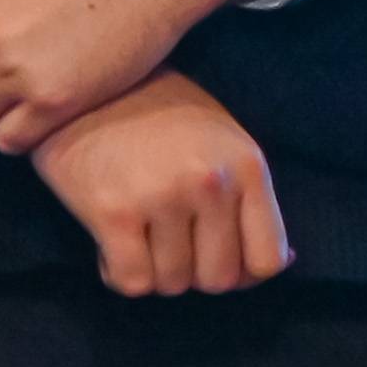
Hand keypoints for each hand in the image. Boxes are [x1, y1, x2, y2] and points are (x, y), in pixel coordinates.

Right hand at [30, 69, 289, 296]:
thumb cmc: (154, 113)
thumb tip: (286, 260)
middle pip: (218, 279)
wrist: (80, 84)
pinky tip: (110, 248)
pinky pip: (131, 282)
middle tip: (168, 245)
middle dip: (193, 272)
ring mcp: (162, 197)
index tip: (214, 257)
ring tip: (137, 238)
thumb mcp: (220, 140)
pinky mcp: (112, 211)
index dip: (242, 274)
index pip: (266, 260)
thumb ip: (249, 197)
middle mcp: (210, 182)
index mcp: (246, 165)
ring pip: (172, 283)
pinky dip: (120, 275)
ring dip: (154, 272)